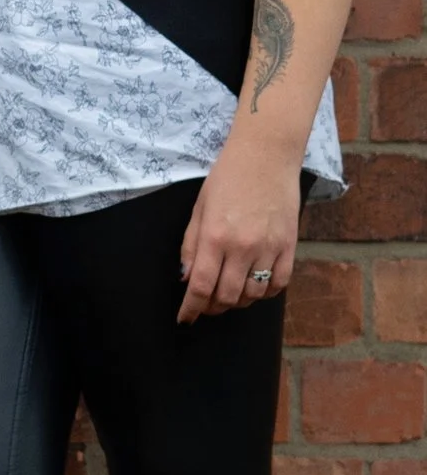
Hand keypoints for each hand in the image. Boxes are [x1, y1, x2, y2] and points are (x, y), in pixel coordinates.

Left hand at [178, 125, 301, 324]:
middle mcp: (243, 247)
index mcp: (215, 236)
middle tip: (205, 306)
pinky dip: (266, 293)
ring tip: (228, 296)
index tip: (185, 318)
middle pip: (227, 297)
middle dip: (212, 308)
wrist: (266, 155)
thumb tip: (186, 277)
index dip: (191, 308)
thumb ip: (191, 245)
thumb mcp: (199, 208)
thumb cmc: (227, 177)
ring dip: (238, 302)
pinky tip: (254, 288)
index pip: (201, 286)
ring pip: (253, 295)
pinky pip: (279, 284)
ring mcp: (270, 248)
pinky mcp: (290, 246)